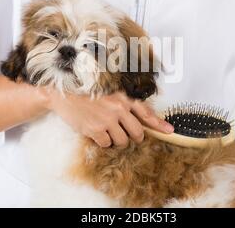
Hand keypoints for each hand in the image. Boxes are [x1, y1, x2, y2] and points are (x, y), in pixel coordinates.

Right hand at [47, 90, 173, 147]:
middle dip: (133, 136)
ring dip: (116, 139)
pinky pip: (107, 144)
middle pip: (137, 133)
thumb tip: (138, 118)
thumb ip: (123, 103)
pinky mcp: (96, 130)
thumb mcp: (108, 91)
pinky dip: (103, 141)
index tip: (170, 131)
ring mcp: (107, 120)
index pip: (146, 112)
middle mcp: (118, 108)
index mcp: (123, 97)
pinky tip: (95, 130)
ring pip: (123, 141)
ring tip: (105, 128)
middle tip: (123, 132)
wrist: (63, 93)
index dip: (159, 124)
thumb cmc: (86, 91)